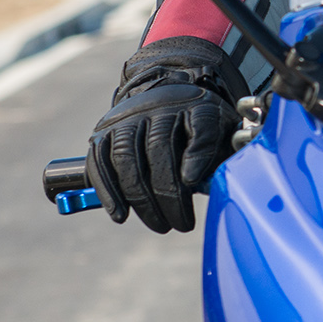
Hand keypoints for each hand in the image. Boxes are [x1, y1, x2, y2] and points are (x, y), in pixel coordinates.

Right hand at [88, 37, 245, 232]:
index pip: (201, 125)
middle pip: (160, 147)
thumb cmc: (198, 127)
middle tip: (182, 224)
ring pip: (128, 157)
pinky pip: (100, 162)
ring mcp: (127, 119)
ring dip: (141, 197)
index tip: (194, 182)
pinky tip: (120, 215)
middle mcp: (158, 106)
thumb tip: (212, 185)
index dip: (198, 153)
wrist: (165, 97)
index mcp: (196, 104)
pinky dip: (107, 190)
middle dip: (170, 192)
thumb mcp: (222, 132)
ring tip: (159, 224)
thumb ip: (220, 154)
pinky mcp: (104, 133)